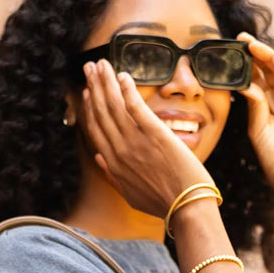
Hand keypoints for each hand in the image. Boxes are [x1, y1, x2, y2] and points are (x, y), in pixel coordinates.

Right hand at [80, 59, 213, 216]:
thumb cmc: (162, 203)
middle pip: (101, 113)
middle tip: (89, 68)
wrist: (185, 207)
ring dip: (106, 82)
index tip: (87, 93)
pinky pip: (135, 106)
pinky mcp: (154, 134)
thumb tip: (100, 158)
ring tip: (101, 64)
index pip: (95, 131)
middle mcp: (119, 152)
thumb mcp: (131, 194)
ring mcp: (135, 142)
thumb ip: (113, 176)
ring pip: (114, 106)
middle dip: (94, 87)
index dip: (89, 109)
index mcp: (113, 165)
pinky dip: (127, 89)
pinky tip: (122, 75)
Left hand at [235, 33, 273, 194]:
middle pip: (269, 72)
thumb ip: (255, 106)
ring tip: (254, 46)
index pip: (256, 81)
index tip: (230, 52)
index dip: (245, 66)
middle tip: (241, 40)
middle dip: (256, 55)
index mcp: (267, 107)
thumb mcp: (259, 130)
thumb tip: (246, 84)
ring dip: (270, 58)